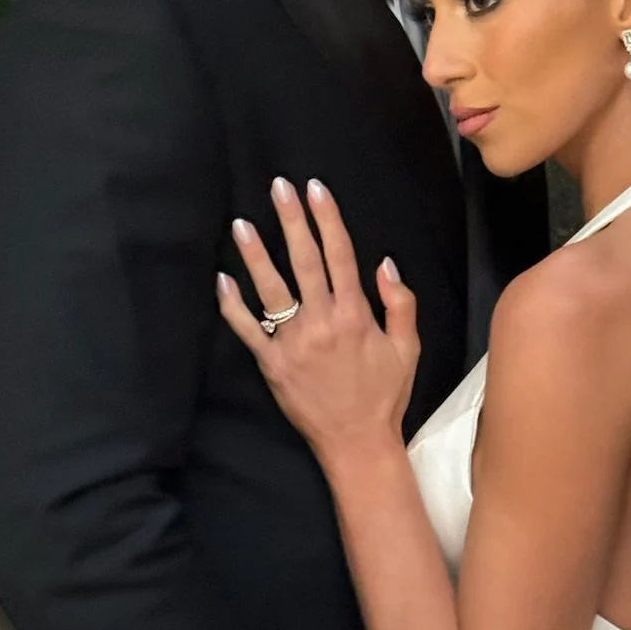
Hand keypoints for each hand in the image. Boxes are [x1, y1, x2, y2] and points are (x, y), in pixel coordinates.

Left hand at [217, 177, 418, 466]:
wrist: (356, 441)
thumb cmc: (385, 394)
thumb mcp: (408, 348)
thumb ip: (400, 304)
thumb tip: (385, 264)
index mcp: (355, 314)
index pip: (340, 254)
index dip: (327, 218)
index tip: (316, 189)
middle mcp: (322, 322)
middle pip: (304, 260)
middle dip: (292, 220)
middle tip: (279, 188)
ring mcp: (293, 342)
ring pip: (271, 289)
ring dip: (255, 254)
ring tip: (242, 223)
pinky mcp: (272, 363)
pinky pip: (248, 329)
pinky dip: (233, 305)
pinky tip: (222, 280)